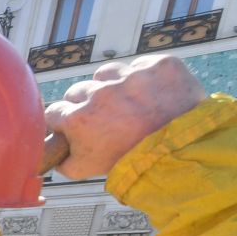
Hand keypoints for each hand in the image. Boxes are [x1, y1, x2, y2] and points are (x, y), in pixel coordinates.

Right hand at [46, 54, 205, 178]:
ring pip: (106, 73)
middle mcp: (101, 93)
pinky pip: (140, 65)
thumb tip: (56, 154)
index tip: (71, 125)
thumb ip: (64, 161)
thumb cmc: (131, 161)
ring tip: (124, 101)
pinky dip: (142, 78)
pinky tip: (149, 93)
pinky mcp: (159, 66)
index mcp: (79, 118)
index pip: (55, 111)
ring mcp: (131, 76)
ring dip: (110, 85)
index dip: (62, 120)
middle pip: (78, 90)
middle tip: (101, 116)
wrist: (182, 150)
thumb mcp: (86, 170)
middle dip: (86, 102)